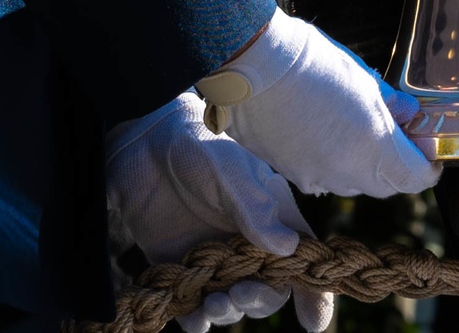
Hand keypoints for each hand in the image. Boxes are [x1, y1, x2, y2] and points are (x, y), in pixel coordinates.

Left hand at [105, 93, 332, 331]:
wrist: (143, 144)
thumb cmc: (199, 147)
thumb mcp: (231, 174)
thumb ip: (255, 210)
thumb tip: (287, 249)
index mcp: (272, 217)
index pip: (303, 258)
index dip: (314, 291)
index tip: (314, 321)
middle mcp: (247, 242)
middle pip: (268, 289)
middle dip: (259, 300)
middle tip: (240, 294)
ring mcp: (213, 257)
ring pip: (232, 301)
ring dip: (228, 311)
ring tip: (214, 303)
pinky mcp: (179, 266)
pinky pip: (192, 305)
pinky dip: (194, 318)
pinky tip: (192, 315)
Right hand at [195, 7, 440, 196]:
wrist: (251, 64)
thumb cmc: (312, 62)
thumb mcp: (364, 78)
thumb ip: (391, 106)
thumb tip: (407, 115)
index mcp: (373, 150)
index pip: (416, 178)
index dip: (427, 164)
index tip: (426, 146)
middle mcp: (346, 174)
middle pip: (385, 185)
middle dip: (396, 164)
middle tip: (396, 132)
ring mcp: (315, 177)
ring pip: (352, 183)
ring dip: (362, 164)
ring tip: (355, 127)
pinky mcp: (289, 173)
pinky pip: (322, 177)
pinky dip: (331, 162)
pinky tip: (323, 131)